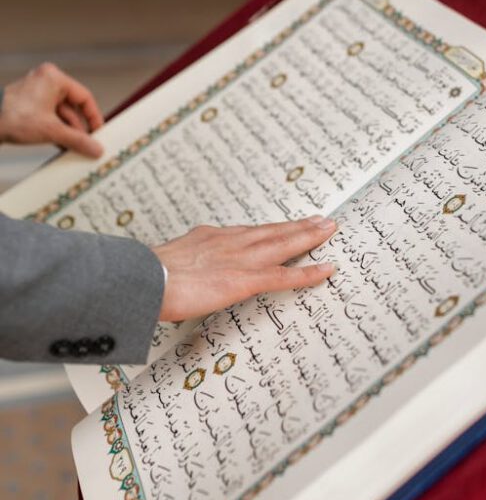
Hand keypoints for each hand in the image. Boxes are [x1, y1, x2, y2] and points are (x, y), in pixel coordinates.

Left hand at [0, 63, 103, 157]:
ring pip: (61, 114)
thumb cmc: (12, 117)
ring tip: (75, 148)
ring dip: (68, 132)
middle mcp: (46, 81)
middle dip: (79, 128)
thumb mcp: (51, 130)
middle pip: (73, 107)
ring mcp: (36, 93)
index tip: (99, 132)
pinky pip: (50, 117)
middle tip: (88, 144)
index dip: (94, 117)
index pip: (84, 97)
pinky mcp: (29, 105)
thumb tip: (95, 147)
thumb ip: (77, 140)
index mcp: (54, 78)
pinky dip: (57, 130)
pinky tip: (62, 145)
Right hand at [153, 216, 337, 320]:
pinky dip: (307, 272)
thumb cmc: (146, 276)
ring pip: (283, 244)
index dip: (270, 229)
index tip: (283, 226)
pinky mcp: (244, 279)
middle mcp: (229, 242)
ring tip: (329, 229)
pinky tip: (326, 269)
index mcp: (210, 238)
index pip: (248, 232)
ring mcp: (239, 259)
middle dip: (298, 225)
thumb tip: (179, 272)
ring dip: (308, 236)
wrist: (142, 280)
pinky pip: (284, 276)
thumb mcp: (165, 261)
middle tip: (321, 219)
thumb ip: (181, 264)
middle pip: (272, 231)